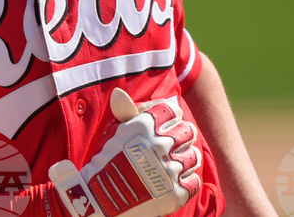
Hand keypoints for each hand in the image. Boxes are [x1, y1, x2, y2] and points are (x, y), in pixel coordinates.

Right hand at [49, 89, 201, 216]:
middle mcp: (160, 144)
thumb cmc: (105, 162)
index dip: (172, 117)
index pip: (172, 111)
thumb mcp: (113, 133)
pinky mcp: (177, 192)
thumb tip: (119, 93)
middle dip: (182, 135)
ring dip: (186, 158)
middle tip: (175, 143)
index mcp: (145, 125)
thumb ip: (125, 113)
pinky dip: (187, 180)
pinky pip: (194, 180)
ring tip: (174, 163)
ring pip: (193, 156)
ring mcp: (170, 169)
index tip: (169, 123)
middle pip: (187, 131)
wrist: (100, 200)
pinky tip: (175, 180)